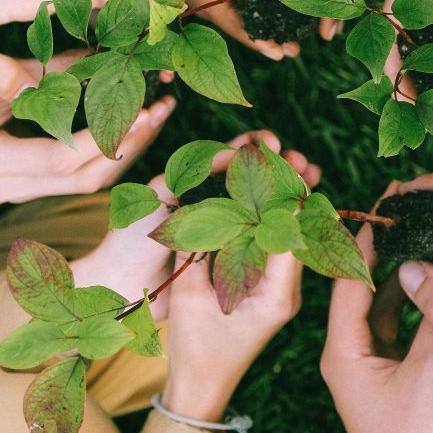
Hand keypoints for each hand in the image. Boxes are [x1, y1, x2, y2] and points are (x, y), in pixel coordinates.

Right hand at [0, 51, 174, 204]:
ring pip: (85, 184)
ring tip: (159, 113)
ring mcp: (12, 197)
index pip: (61, 157)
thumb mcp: (3, 73)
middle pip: (81, 178)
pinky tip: (137, 126)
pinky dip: (108, 153)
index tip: (143, 108)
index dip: (107, 136)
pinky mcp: (26, 194)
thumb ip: (58, 71)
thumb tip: (119, 55)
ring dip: (127, 151)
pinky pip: (77, 180)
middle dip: (128, 145)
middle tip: (161, 109)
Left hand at [72, 130, 319, 324]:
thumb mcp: (156, 197)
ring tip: (312, 178)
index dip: (254, 148)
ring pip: (264, 207)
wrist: (120, 290)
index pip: (230, 159)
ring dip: (289, 192)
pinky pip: (263, 240)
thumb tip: (230, 152)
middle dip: (281, 167)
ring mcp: (224, 234)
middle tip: (302, 161)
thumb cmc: (129, 241)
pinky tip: (305, 218)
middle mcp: (212, 207)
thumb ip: (190, 172)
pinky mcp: (231, 262)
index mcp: (194, 186)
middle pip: (255, 181)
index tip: (272, 141)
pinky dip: (285, 226)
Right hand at [159, 130, 320, 421]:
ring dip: (289, 197)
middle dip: (295, 188)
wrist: (202, 386)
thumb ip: (199, 250)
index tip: (287, 161)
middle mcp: (287, 287)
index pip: (291, 233)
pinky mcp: (271, 285)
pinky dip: (275, 216)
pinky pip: (279, 244)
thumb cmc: (195, 347)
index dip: (287, 195)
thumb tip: (204, 202)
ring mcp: (282, 287)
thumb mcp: (192, 296)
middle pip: (297, 227)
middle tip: (297, 154)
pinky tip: (270, 189)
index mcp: (278, 292)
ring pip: (292, 233)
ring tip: (291, 160)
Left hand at [321, 182, 432, 432]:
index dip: (366, 241)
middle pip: (362, 288)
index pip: (348, 282)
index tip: (386, 204)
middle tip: (408, 210)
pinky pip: (399, 326)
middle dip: (385, 251)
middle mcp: (348, 354)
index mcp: (343, 352)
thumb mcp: (432, 374)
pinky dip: (417, 303)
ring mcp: (368, 365)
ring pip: (384, 306)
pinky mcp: (390, 375)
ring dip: (404, 275)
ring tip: (426, 233)